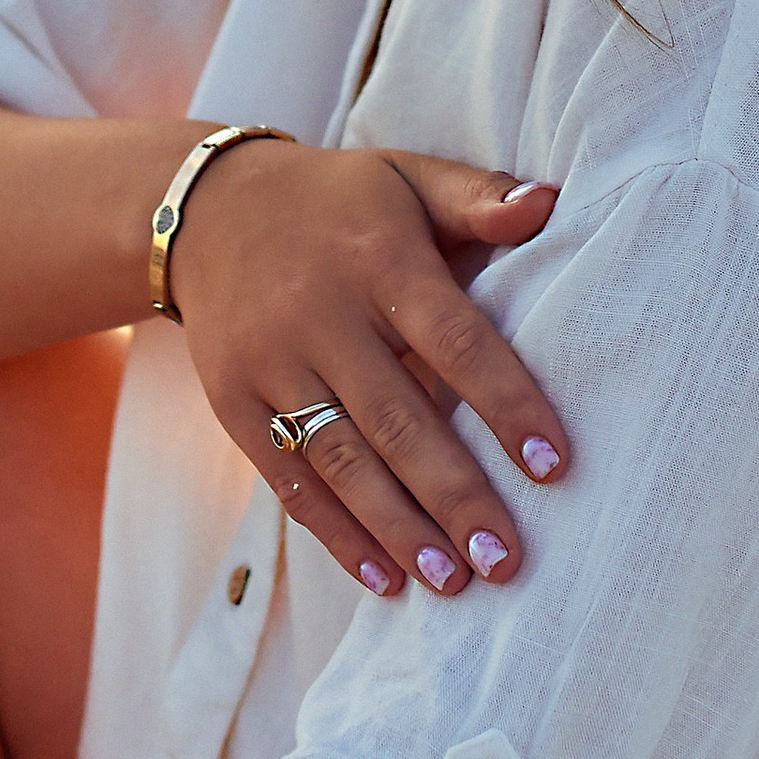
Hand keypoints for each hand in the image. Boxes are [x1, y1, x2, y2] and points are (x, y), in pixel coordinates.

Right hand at [166, 142, 565, 595]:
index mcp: (379, 259)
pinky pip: (286, 477)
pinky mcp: (232, 400)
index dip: (504, 402)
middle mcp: (321, 315)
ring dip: (398, 528)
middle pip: (397, 418)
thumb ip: (478, 195)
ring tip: (455, 582)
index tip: (554, 464)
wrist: (205, 209)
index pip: (453, 338)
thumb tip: (549, 204)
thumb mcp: (406, 176)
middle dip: (454, 494)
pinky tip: (384, 576)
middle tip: (507, 558)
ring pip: (341, 459)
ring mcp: (270, 362)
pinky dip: (334, 532)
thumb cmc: (338, 201)